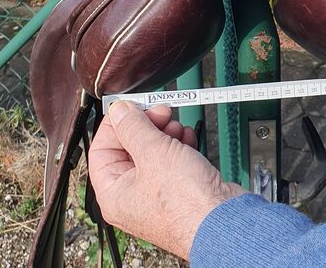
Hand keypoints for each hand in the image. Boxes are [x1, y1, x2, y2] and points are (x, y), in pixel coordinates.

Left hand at [88, 102, 245, 259]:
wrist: (223, 218)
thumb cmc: (187, 202)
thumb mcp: (153, 152)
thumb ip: (133, 127)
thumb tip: (119, 111)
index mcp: (114, 194)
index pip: (101, 150)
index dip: (116, 125)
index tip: (132, 107)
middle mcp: (132, 196)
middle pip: (129, 149)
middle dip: (146, 126)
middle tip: (160, 112)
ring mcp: (156, 194)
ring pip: (153, 152)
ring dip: (165, 133)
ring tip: (177, 127)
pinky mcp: (178, 189)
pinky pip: (172, 160)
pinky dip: (179, 145)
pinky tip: (188, 138)